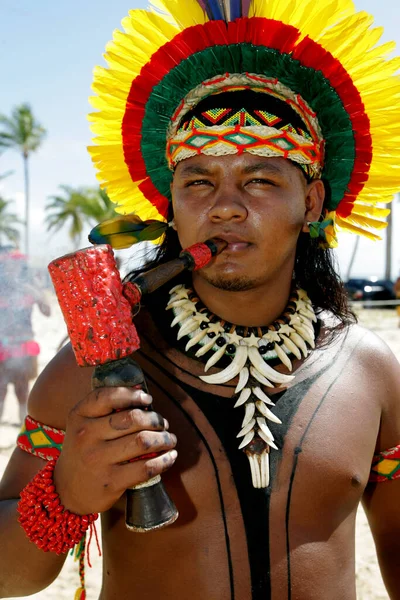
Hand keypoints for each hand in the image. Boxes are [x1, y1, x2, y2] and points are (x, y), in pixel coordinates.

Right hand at [54, 388, 177, 514]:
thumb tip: (141, 391)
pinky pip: (146, 468)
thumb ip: (106, 408)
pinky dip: (164, 461)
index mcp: (79, 416)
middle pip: (132, 418)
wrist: (65, 490)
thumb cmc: (83, 450)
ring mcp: (97, 460)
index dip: (132, 395)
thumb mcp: (83, 424)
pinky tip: (170, 457)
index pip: (107, 396)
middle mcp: (85, 436)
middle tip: (163, 424)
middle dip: (155, 419)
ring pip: (142, 441)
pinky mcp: (110, 482)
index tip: (147, 399)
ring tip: (169, 439)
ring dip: (164, 438)